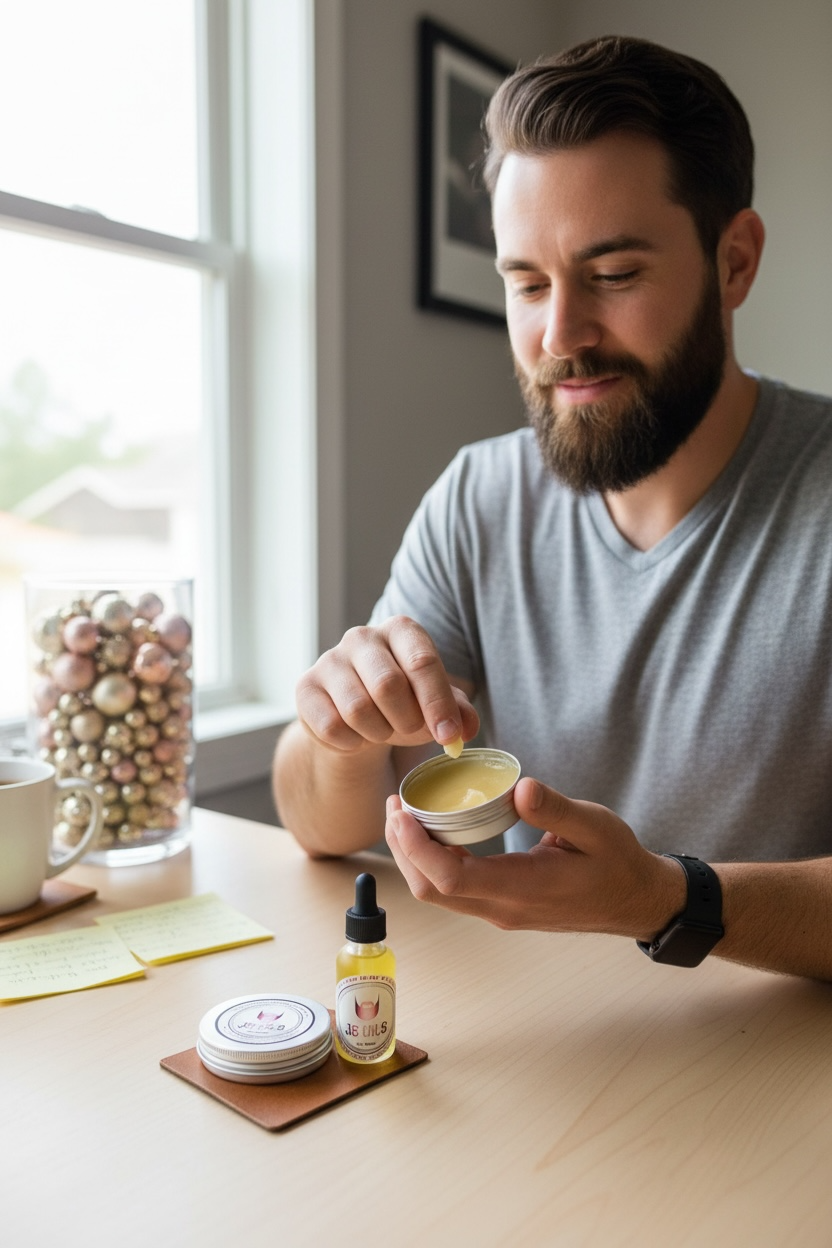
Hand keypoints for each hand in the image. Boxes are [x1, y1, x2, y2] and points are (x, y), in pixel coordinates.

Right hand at [295, 615, 478, 754]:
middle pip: (388, 685)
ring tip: (382, 730)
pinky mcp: (305, 687)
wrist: (355, 718)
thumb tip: (465, 729)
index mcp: (401, 630)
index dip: (437, 703)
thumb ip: (458, 713)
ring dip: (378, 732)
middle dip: (406, 720)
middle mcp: (363, 637)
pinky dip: (351, 743)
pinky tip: (356, 736)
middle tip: (410, 730)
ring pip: (357, 709)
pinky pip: (331, 726)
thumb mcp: (435, 706)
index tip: (448, 735)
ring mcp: (330, 659)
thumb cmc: (402, 704)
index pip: (422, 662)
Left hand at [385, 777, 685, 940]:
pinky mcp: (501, 907)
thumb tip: (520, 788)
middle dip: (403, 849)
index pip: (452, 878)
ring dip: (413, 857)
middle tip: (394, 804)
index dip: (417, 848)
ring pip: (438, 894)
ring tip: (404, 815)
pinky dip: (432, 863)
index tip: (402, 813)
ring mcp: (500, 912)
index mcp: (524, 888)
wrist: (635, 901)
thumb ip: (557, 809)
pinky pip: (454, 890)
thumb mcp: (596, 827)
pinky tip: (434, 831)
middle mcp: (504, 907)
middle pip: (432, 890)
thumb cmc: (618, 862)